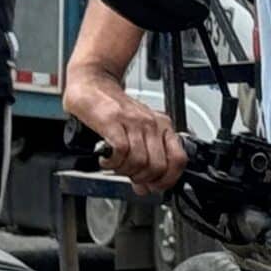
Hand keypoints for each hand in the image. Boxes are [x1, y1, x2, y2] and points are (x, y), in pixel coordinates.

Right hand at [67, 74, 185, 194]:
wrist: (92, 83)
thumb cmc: (112, 108)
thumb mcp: (135, 133)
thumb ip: (143, 161)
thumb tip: (144, 187)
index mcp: (162, 126)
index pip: (178, 160)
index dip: (166, 180)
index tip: (154, 187)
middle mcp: (151, 123)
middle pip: (158, 166)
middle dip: (142, 179)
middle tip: (129, 176)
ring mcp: (133, 121)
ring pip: (139, 162)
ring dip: (124, 171)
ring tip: (115, 165)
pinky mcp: (113, 121)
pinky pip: (121, 151)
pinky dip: (112, 162)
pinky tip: (106, 159)